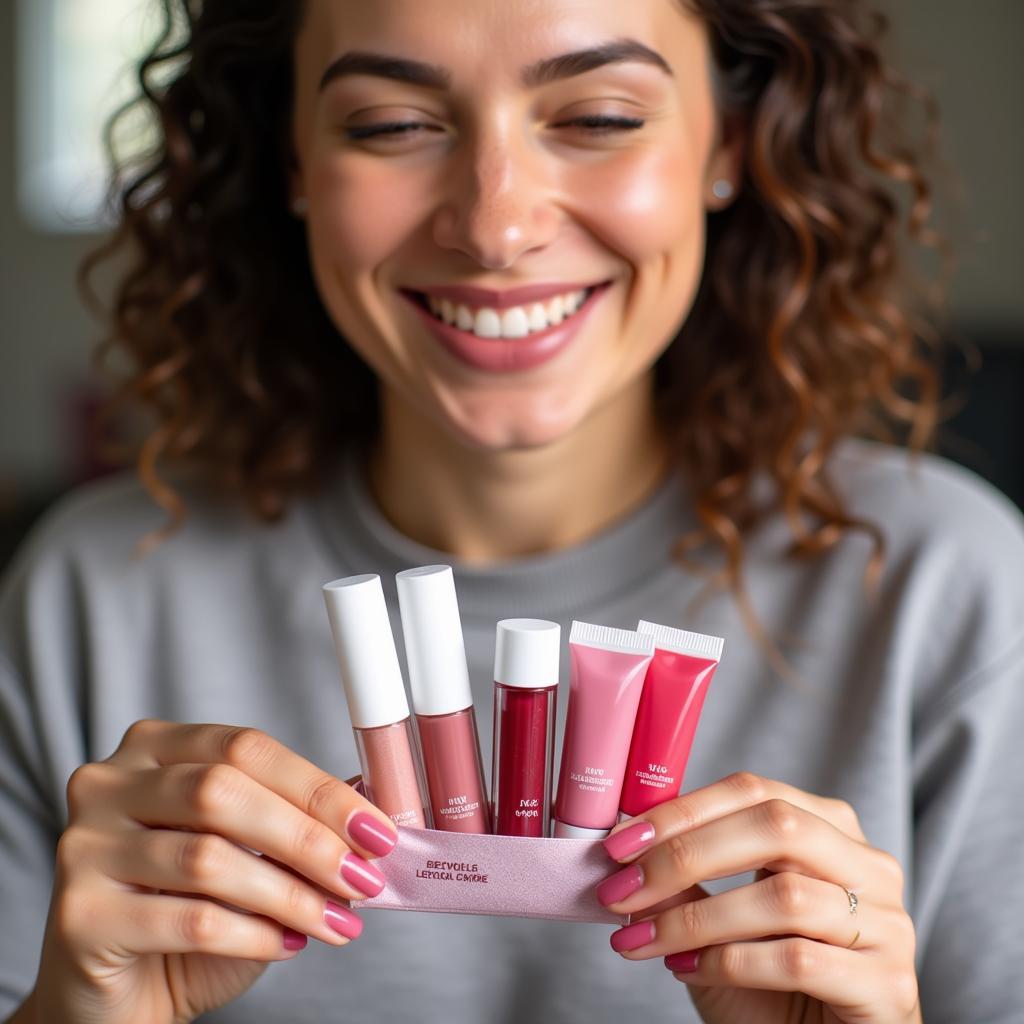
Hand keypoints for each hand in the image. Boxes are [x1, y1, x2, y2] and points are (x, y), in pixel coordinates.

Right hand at [29, 720, 397, 1023]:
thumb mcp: (251, 855)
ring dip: (290, 894)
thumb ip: (298, 821)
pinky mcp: (78, 914)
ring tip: (336, 919)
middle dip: (307, 837)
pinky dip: (253, 934)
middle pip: (222, 792)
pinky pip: (189, 919)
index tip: (374, 829)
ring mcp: (83, 845)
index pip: (245, 748)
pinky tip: (287, 944)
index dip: (316, 788)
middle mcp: (108, 783)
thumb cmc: (188, 915)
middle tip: (362, 876)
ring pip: (208, 858)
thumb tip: (373, 806)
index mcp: (154, 747)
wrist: (117, 996)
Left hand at [597, 772, 920, 1023]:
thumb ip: (687, 878)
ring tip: (641, 938)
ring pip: (783, 897)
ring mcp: (888, 924)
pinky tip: (687, 971)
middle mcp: (868, 865)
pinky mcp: (888, 985)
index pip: (753, 791)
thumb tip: (626, 844)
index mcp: (829, 829)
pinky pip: (798, 959)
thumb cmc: (771, 986)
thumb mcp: (718, 921)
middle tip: (623, 887)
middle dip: (686, 854)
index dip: (682, 810)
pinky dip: (730, 961)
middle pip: (776, 827)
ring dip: (694, 918)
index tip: (620, 841)